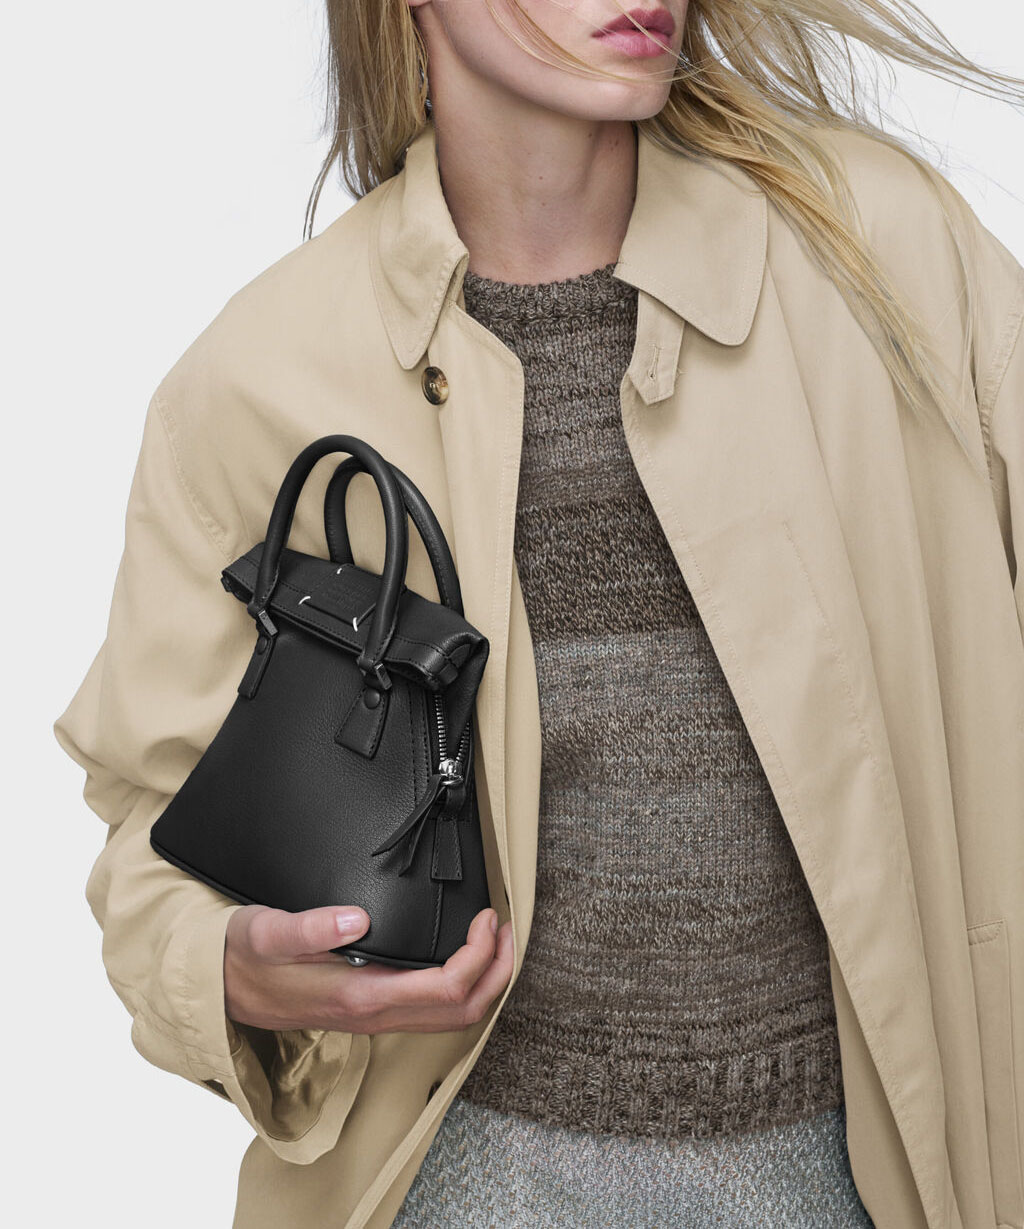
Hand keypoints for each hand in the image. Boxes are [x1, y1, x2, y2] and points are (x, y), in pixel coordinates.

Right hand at [224, 904, 513, 1033]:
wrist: (218, 988)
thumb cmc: (244, 958)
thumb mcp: (268, 932)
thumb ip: (310, 927)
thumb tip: (357, 919)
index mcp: (359, 996)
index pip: (445, 989)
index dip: (478, 957)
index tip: (488, 919)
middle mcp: (373, 1014)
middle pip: (461, 1012)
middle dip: (496, 972)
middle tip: (509, 930)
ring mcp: (373, 1017)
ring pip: (450, 1017)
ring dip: (482, 981)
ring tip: (496, 941)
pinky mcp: (368, 1010)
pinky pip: (430, 1010)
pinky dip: (460, 986)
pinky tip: (460, 958)